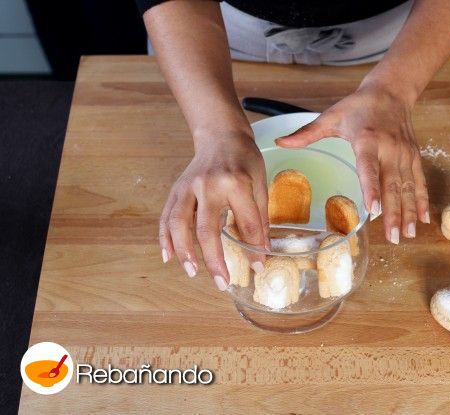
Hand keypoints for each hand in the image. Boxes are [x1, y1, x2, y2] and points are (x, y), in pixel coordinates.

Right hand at [160, 131, 268, 288]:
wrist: (222, 136)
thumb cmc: (245, 160)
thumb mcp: (260, 183)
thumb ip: (260, 217)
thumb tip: (263, 251)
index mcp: (235, 183)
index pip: (246, 223)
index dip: (253, 248)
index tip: (257, 268)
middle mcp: (208, 185)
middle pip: (206, 229)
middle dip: (213, 259)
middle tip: (222, 282)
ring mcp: (188, 187)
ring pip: (180, 223)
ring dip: (184, 251)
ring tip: (192, 272)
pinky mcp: (176, 189)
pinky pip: (167, 216)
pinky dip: (165, 237)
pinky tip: (168, 256)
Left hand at [275, 85, 428, 243]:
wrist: (391, 92)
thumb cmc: (358, 106)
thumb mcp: (331, 117)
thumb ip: (307, 134)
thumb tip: (279, 142)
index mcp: (367, 140)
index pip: (369, 168)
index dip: (371, 190)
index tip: (373, 210)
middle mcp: (389, 149)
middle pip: (392, 185)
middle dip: (393, 213)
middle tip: (393, 237)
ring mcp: (404, 155)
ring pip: (408, 188)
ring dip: (409, 212)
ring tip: (408, 234)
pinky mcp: (413, 157)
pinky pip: (419, 182)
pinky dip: (422, 201)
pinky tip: (423, 219)